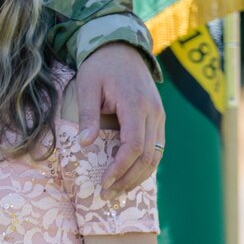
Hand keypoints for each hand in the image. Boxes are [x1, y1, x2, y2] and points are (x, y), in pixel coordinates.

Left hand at [76, 42, 165, 192]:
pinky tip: (129, 175)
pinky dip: (145, 163)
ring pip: (156, 154)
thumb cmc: (99, 66)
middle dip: (129, 178)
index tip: (104, 183)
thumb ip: (88, 115)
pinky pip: (156, 146)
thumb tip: (85, 144)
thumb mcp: (87, 86)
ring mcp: (159, 115)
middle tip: (108, 195)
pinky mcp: (158, 117)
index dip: (120, 168)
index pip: (134, 145)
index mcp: (135, 104)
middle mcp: (153, 112)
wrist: (120, 48)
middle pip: (149, 155)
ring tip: (118, 191)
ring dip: (139, 175)